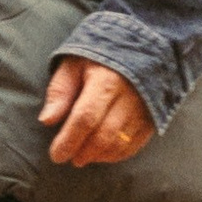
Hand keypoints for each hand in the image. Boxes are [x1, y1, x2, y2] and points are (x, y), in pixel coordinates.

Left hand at [39, 56, 155, 166]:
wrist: (141, 44)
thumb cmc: (99, 56)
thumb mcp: (73, 64)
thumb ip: (60, 91)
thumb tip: (47, 120)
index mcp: (106, 79)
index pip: (85, 117)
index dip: (69, 140)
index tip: (56, 155)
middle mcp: (129, 96)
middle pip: (104, 134)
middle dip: (84, 152)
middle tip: (69, 158)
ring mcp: (145, 108)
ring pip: (121, 143)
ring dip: (99, 156)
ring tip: (83, 156)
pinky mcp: (153, 117)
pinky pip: (136, 144)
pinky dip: (117, 154)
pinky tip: (103, 154)